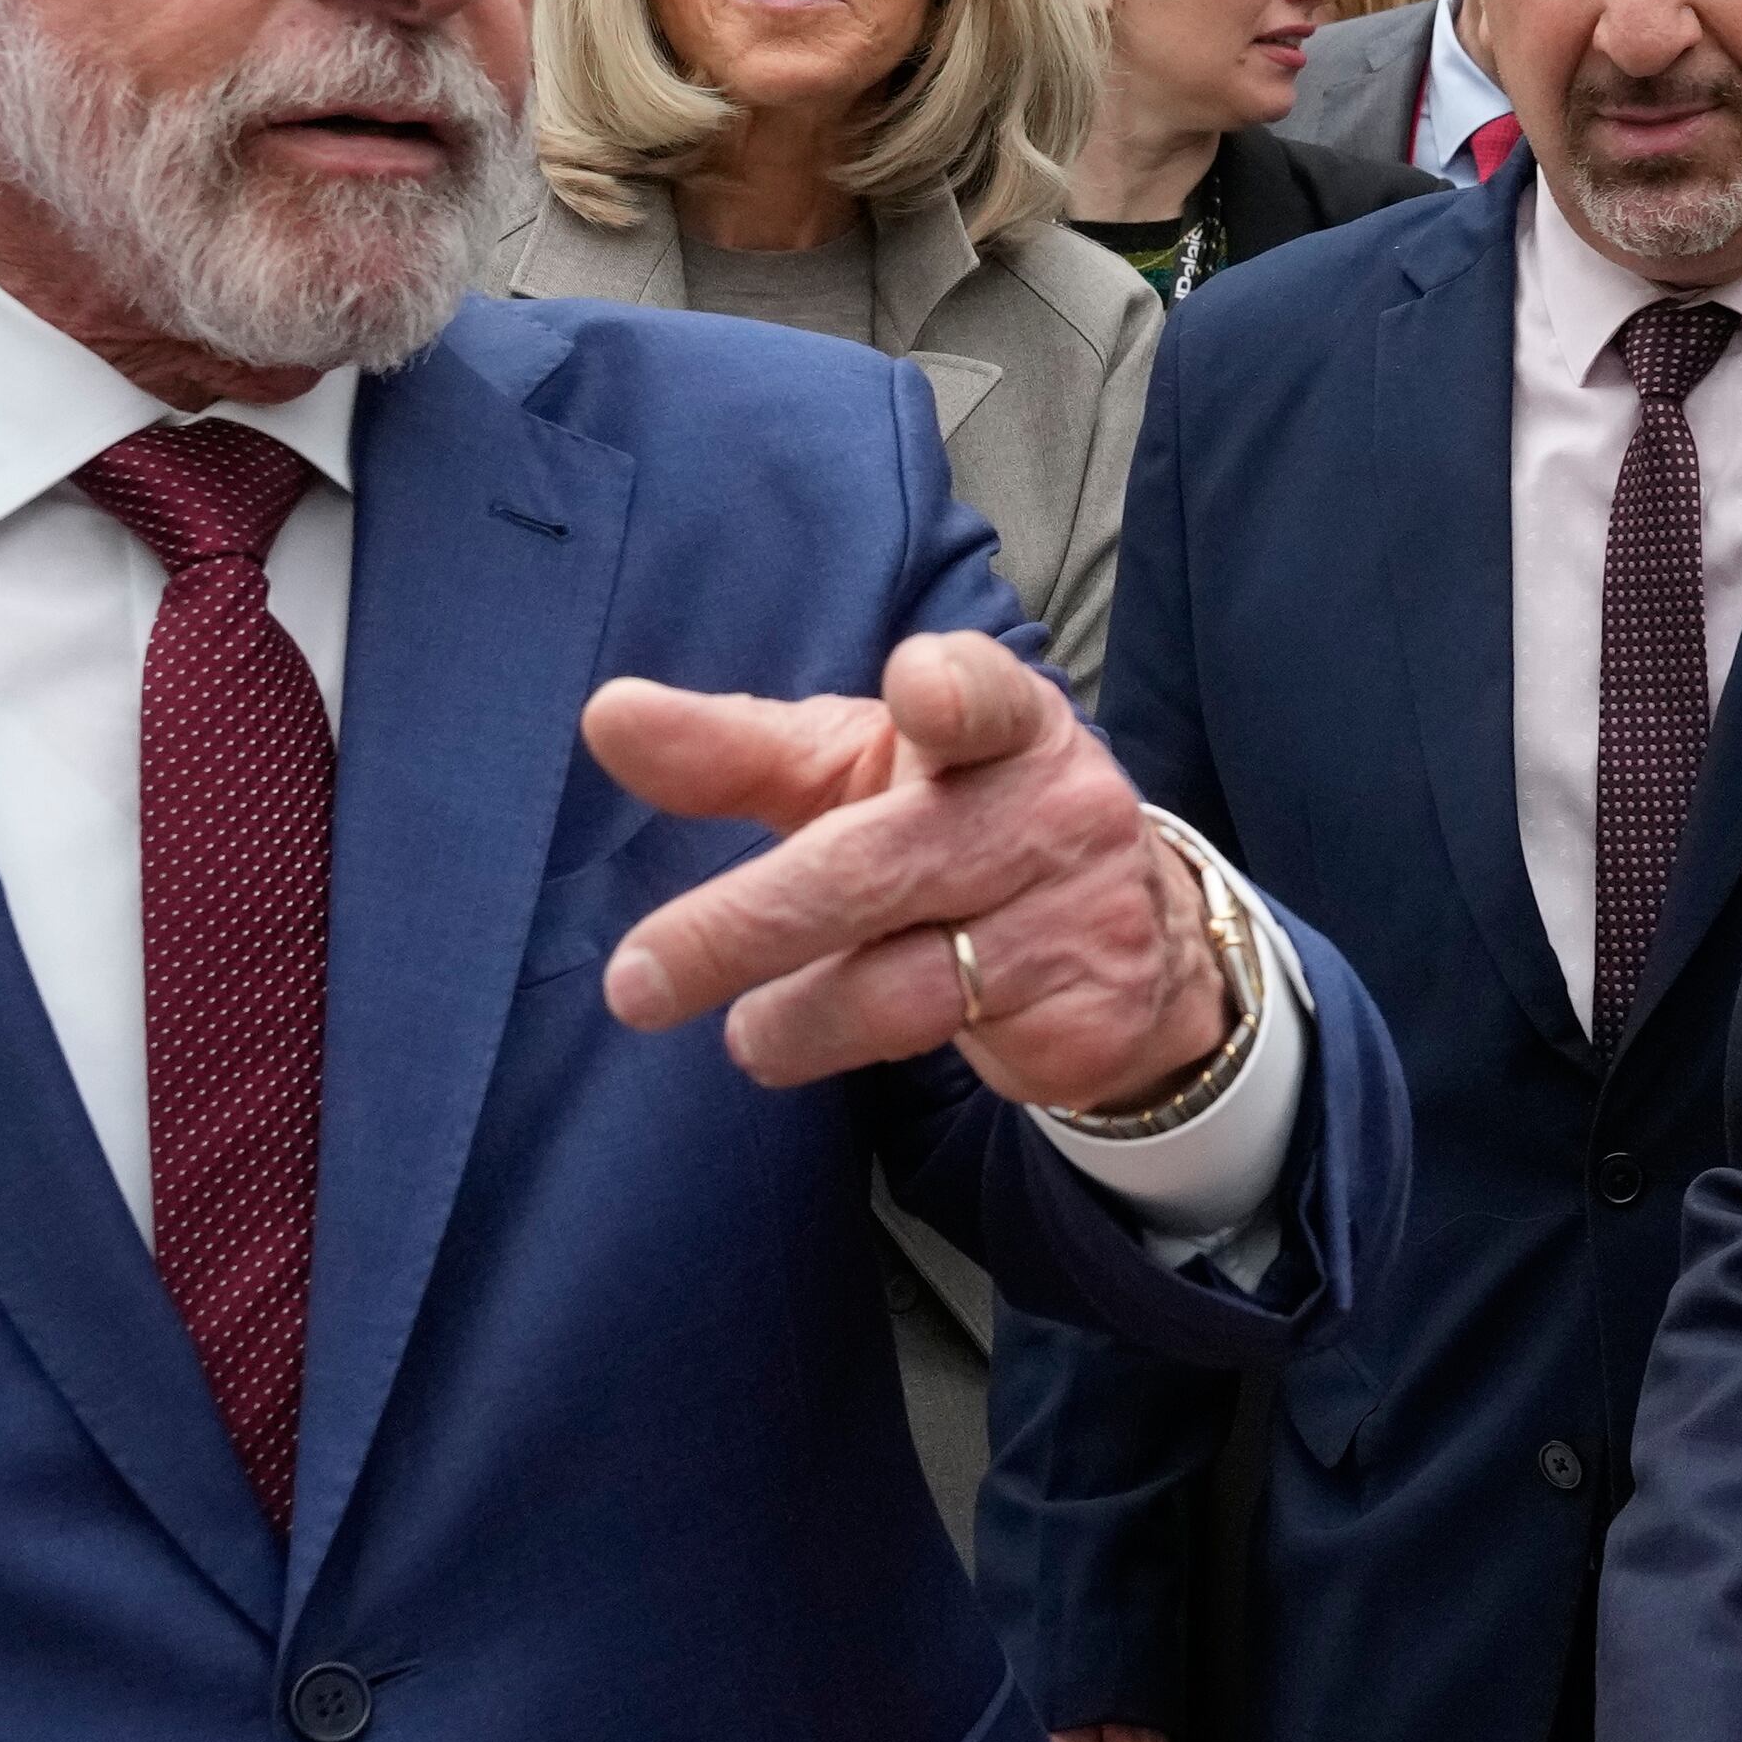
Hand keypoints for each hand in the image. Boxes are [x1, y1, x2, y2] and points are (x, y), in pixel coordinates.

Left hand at [588, 632, 1224, 1112]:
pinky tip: (847, 1039)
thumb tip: (606, 716)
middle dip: (742, 927)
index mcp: (1001, 722)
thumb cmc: (957, 825)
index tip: (919, 691)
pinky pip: (952, 1048)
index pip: (981, 697)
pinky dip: (867, 1050)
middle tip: (638, 981)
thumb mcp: (858, 774)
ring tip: (748, 1035)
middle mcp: (1052, 809)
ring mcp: (1079, 916)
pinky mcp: (1084, 1018)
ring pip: (904, 984)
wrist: (1134, 946)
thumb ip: (737, 751)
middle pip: (874, 870)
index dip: (952, 694)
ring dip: (798, 1019)